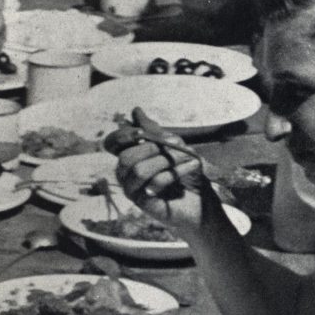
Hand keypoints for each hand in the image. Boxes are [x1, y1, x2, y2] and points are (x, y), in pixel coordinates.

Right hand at [104, 108, 213, 235]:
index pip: (112, 144)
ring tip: (187, 156)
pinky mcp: (145, 204)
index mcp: (130, 157)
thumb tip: (135, 110)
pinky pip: (153, 184)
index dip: (122, 136)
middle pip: (125, 157)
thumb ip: (153, 131)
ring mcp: (133, 190)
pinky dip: (174, 172)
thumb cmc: (185, 172)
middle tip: (176, 143)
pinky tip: (191, 167)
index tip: (142, 131)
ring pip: (138, 170)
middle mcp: (126, 174)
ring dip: (165, 160)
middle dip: (152, 147)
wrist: (202, 200)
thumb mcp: (171, 145)